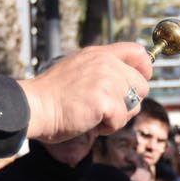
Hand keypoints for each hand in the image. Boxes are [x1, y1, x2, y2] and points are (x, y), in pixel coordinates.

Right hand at [19, 43, 152, 141]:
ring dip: (117, 116)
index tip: (141, 80)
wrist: (35, 107)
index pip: (137, 52)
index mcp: (99, 54)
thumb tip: (126, 82)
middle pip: (142, 85)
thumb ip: (101, 70)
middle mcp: (106, 63)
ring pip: (134, 105)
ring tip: (94, 115)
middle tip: (106, 109)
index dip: (144, 68)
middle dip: (128, 102)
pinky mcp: (105, 100)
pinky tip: (89, 122)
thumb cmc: (52, 95)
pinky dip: (106, 128)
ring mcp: (107, 80)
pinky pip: (120, 120)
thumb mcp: (77, 69)